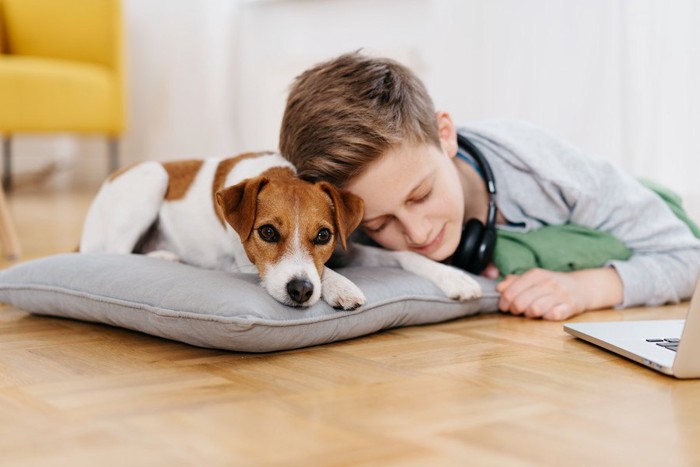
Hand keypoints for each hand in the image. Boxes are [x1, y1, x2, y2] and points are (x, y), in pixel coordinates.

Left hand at [496, 267, 622, 320]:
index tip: (504, 307)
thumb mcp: (533, 279)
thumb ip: (514, 282)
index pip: (511, 291)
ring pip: (534, 310)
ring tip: (531, 313)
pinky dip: (546, 317)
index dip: (504, 302)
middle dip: (514, 310)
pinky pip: (553, 316)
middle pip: (520, 302)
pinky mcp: (570, 307)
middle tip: (516, 311)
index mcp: (536, 274)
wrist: (581, 287)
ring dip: (529, 314)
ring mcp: (560, 295)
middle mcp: (547, 283)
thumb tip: (499, 287)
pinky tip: (546, 314)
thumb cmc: (551, 284)